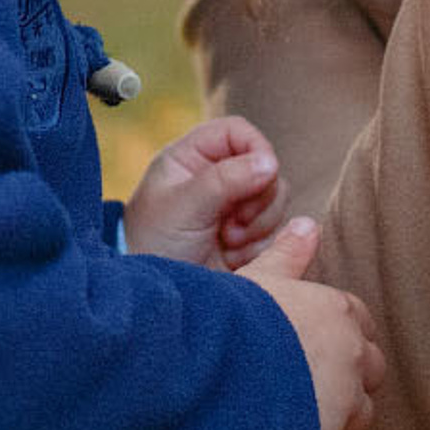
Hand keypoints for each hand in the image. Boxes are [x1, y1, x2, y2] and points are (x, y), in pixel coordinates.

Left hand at [123, 115, 286, 268]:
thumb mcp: (184, 206)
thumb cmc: (153, 243)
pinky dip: (259, 247)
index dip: (257, 147)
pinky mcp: (246, 238)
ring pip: (275, 200)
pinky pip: (275, 232)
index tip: (263, 173)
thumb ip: (225, 180)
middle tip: (233, 224)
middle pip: (265, 167)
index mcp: (192, 158)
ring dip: (258, 225)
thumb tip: (270, 162)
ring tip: (227, 242)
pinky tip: (232, 257)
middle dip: (258, 198)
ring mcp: (233, 208)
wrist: (154, 297)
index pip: (238, 132)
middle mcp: (217, 177)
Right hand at [240, 218, 384, 429]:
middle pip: (370, 364)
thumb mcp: (258, 280)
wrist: (221, 373)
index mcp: (336, 308)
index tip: (313, 340)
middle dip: (348, 372)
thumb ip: (287, 255)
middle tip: (307, 379)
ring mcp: (349, 393)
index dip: (337, 331)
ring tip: (300, 411)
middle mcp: (352, 350)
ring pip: (362, 407)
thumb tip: (308, 223)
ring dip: (340, 409)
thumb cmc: (235, 322)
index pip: (357, 319)